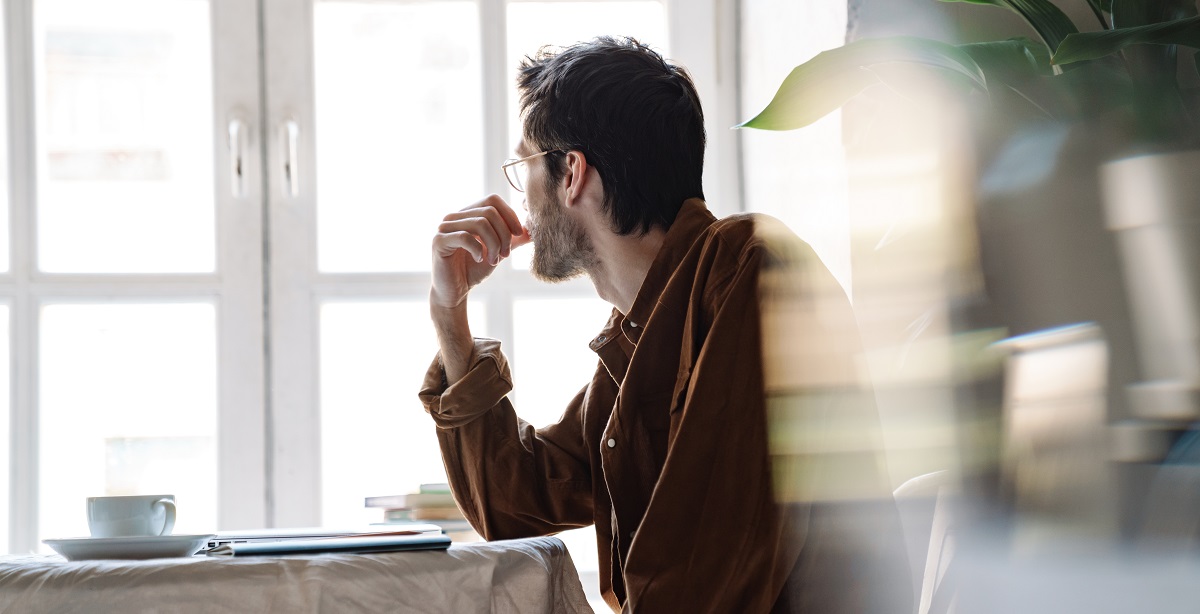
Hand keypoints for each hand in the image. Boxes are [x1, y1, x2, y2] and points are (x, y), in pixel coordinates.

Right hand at [431, 194, 529, 309]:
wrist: (454, 292)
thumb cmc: (473, 270)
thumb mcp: (499, 252)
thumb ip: (513, 240)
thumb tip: (532, 229)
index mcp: (468, 214)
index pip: (493, 200)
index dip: (509, 215)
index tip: (518, 235)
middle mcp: (454, 216)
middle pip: (489, 211)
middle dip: (504, 234)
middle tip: (506, 255)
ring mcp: (445, 227)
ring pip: (480, 223)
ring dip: (494, 244)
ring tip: (494, 261)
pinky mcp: (438, 241)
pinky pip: (465, 237)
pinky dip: (478, 249)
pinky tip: (479, 259)